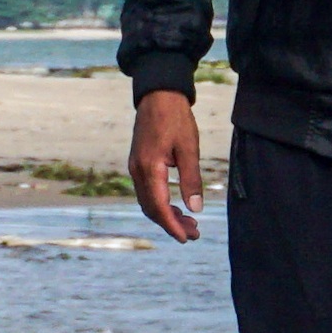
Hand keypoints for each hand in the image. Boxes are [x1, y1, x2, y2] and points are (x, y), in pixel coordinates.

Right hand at [128, 89, 204, 242]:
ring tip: (189, 222)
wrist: (158, 94)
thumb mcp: (189, 148)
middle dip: (171, 224)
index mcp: (149, 168)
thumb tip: (196, 208)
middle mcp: (137, 171)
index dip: (172, 226)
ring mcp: (135, 167)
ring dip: (167, 215)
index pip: (159, 207)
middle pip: (151, 209)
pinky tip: (176, 206)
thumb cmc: (175, 118)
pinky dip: (161, 203)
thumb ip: (191, 180)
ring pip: (148, 201)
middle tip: (195, 233)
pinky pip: (147, 191)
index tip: (187, 238)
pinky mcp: (138, 163)